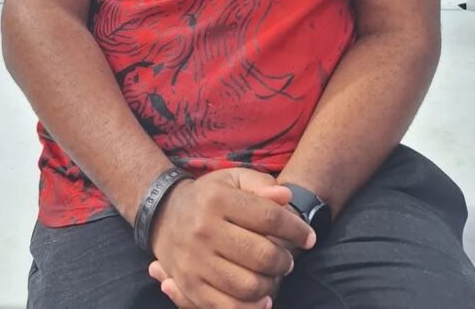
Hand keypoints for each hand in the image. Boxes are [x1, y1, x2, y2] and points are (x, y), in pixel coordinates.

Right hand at [148, 167, 314, 308]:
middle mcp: (204, 230)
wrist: (164, 215)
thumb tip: (287, 197)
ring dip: (271, 283)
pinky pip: (227, 306)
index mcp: (218, 199)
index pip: (269, 218)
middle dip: (284, 260)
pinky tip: (262, 298)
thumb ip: (261, 184)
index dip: (296, 229)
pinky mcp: (189, 286)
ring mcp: (195, 261)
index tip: (309, 238)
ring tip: (274, 275)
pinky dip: (251, 307)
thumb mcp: (233, 179)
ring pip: (248, 284)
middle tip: (288, 259)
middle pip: (261, 255)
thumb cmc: (210, 196)